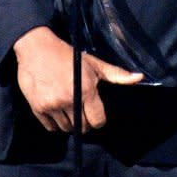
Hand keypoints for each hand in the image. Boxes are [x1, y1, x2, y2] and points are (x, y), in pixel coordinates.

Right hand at [13, 26, 142, 132]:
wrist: (37, 48)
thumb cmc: (68, 55)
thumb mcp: (94, 63)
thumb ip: (116, 74)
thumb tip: (139, 78)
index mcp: (86, 89)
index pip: (97, 121)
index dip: (98, 119)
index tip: (94, 112)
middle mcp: (69, 99)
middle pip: (82, 127)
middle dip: (84, 121)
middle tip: (81, 108)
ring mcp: (52, 105)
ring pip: (66, 128)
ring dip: (69, 122)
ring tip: (68, 107)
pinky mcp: (38, 108)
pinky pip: (51, 128)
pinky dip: (55, 123)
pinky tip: (56, 109)